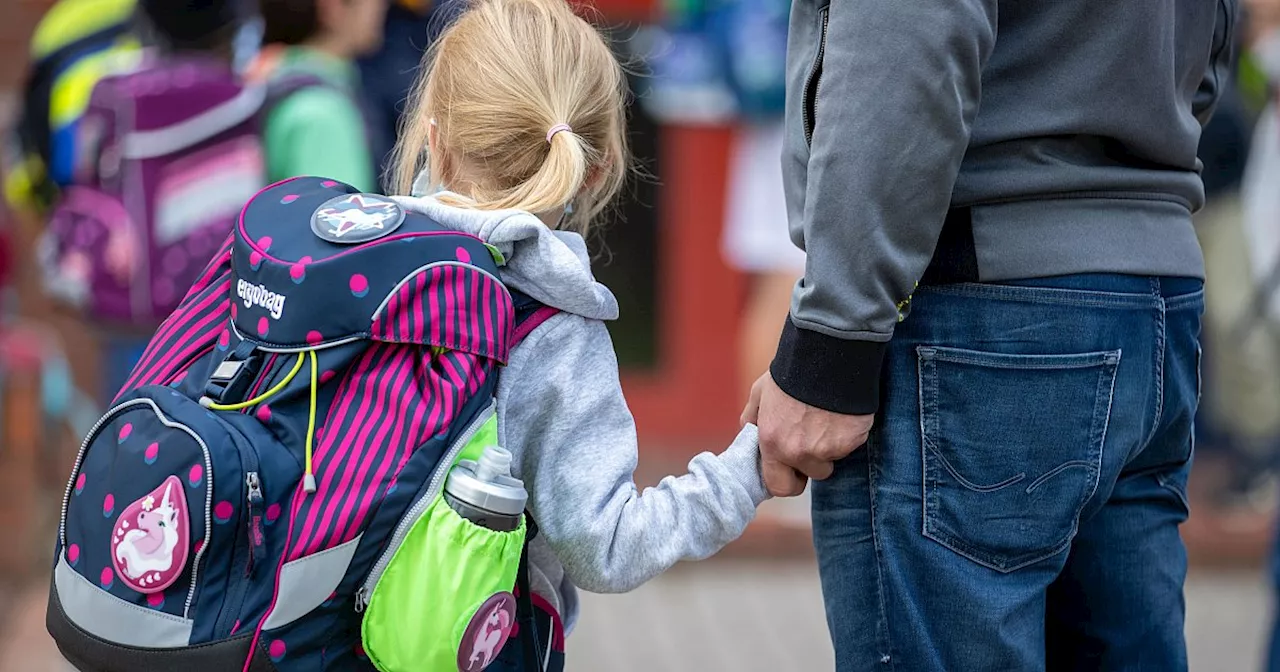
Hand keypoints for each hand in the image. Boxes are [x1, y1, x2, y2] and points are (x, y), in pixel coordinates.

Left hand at [741, 372, 873, 496]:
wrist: (826, 354)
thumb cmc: (791, 372)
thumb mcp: (761, 392)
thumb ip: (753, 418)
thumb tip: (750, 434)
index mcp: (772, 442)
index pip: (779, 486)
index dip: (788, 479)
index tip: (794, 469)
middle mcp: (798, 451)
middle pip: (813, 476)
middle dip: (814, 465)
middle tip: (816, 442)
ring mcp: (827, 448)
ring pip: (833, 460)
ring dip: (832, 446)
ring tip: (828, 418)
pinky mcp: (852, 440)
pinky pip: (851, 445)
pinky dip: (849, 433)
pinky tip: (843, 412)